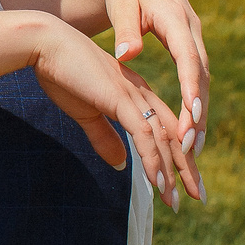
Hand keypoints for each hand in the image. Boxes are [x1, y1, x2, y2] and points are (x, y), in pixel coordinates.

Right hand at [29, 18, 204, 205]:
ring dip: (171, 172)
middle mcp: (142, 94)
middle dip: (187, 168)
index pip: (166, 129)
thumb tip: (122, 164)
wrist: (45, 44)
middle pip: (174, 135)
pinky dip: (153, 160)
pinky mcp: (120, 99)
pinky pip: (143, 135)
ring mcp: (133, 96)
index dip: (178, 155)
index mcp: (136, 94)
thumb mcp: (86, 112)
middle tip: (198, 196)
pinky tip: (158, 182)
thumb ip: (104, 137)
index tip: (185, 182)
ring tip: (176, 200)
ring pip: (162, 139)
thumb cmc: (61, 73)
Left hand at [99, 0, 210, 158]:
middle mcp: (190, 28)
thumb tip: (126, 56)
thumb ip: (125, 30)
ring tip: (193, 149)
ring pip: (202, 78)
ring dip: (200, 113)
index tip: (192, 114)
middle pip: (200, 74)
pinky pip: (196, 75)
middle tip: (191, 146)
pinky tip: (191, 128)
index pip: (188, 57)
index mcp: (173, 17)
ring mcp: (192, 35)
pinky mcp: (189, 43)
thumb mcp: (121, 4)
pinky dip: (196, 101)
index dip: (191, 87)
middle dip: (199, 111)